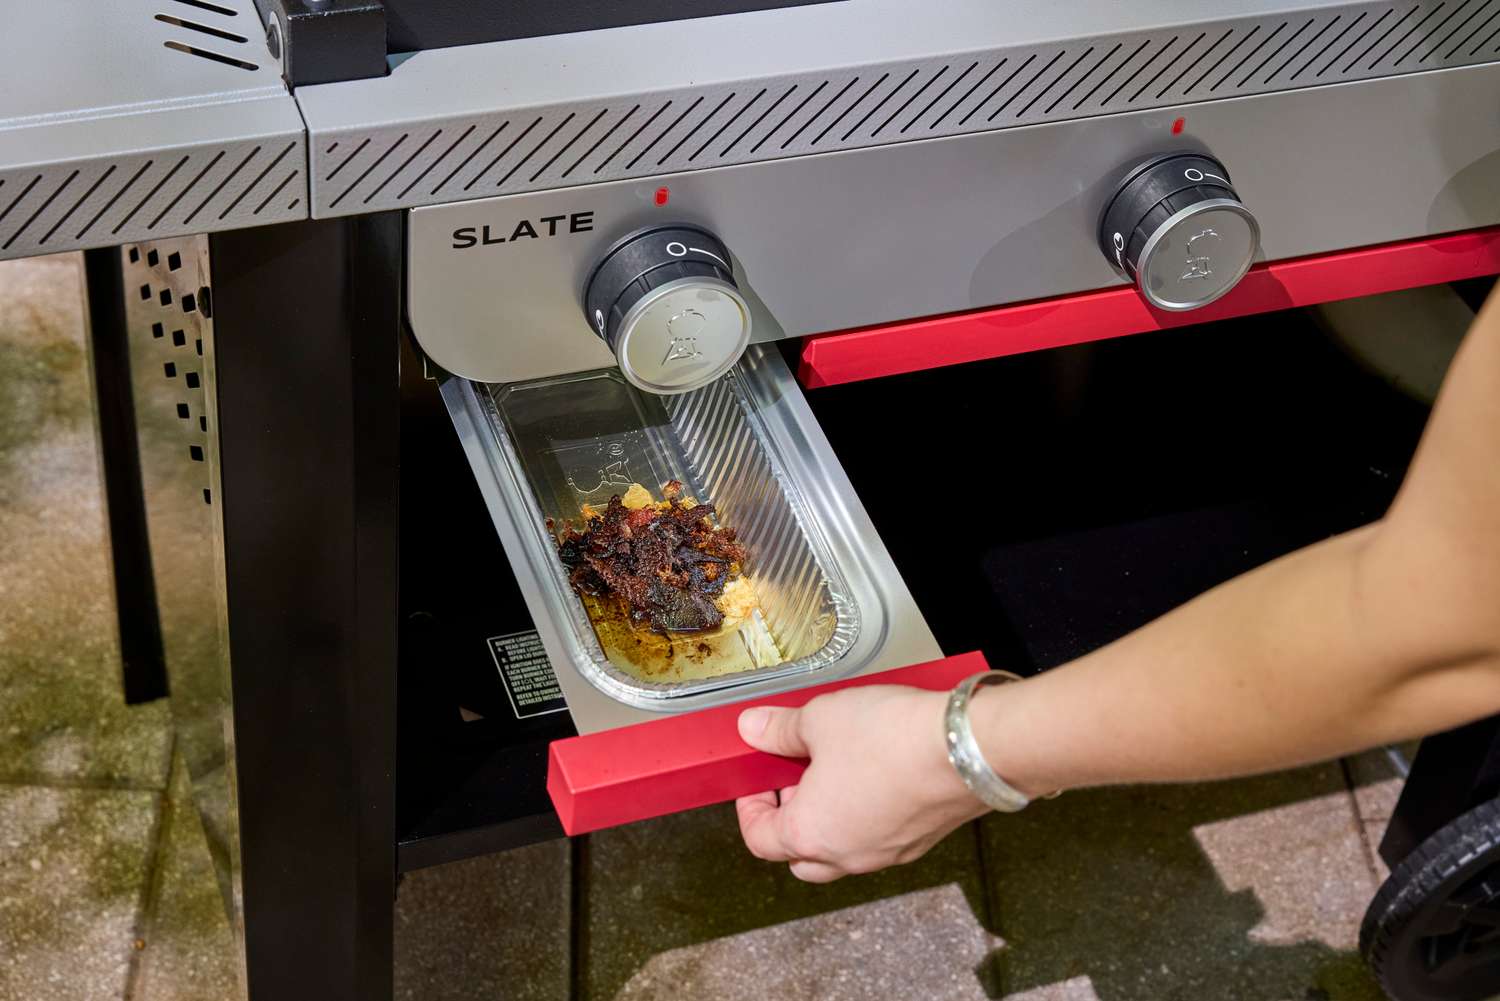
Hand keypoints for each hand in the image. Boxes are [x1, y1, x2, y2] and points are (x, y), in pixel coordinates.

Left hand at [734, 685, 989, 882]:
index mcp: (810, 834)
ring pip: (844, 850)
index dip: (750, 809)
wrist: (969, 747)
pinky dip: (868, 815)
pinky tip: (875, 772)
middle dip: (791, 820)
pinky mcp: (921, 839)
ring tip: (836, 768)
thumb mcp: (820, 719)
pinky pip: (881, 837)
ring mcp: (888, 852)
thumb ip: (780, 728)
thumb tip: (754, 728)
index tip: (755, 781)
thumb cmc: (892, 739)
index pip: (761, 840)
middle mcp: (848, 855)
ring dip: (831, 818)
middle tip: (793, 777)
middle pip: (801, 857)